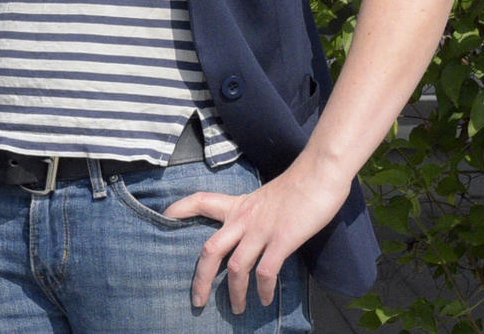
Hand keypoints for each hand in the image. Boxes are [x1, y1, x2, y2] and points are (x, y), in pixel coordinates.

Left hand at [162, 162, 349, 313]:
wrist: (319, 174)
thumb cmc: (298, 185)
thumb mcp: (266, 197)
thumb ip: (255, 215)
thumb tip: (253, 235)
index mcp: (239, 206)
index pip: (201, 201)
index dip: (180, 209)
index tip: (164, 217)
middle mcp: (245, 219)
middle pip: (211, 250)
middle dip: (201, 279)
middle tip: (197, 301)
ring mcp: (262, 230)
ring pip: (236, 268)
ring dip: (234, 293)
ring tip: (238, 309)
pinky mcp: (282, 240)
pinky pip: (266, 272)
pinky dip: (263, 290)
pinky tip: (265, 300)